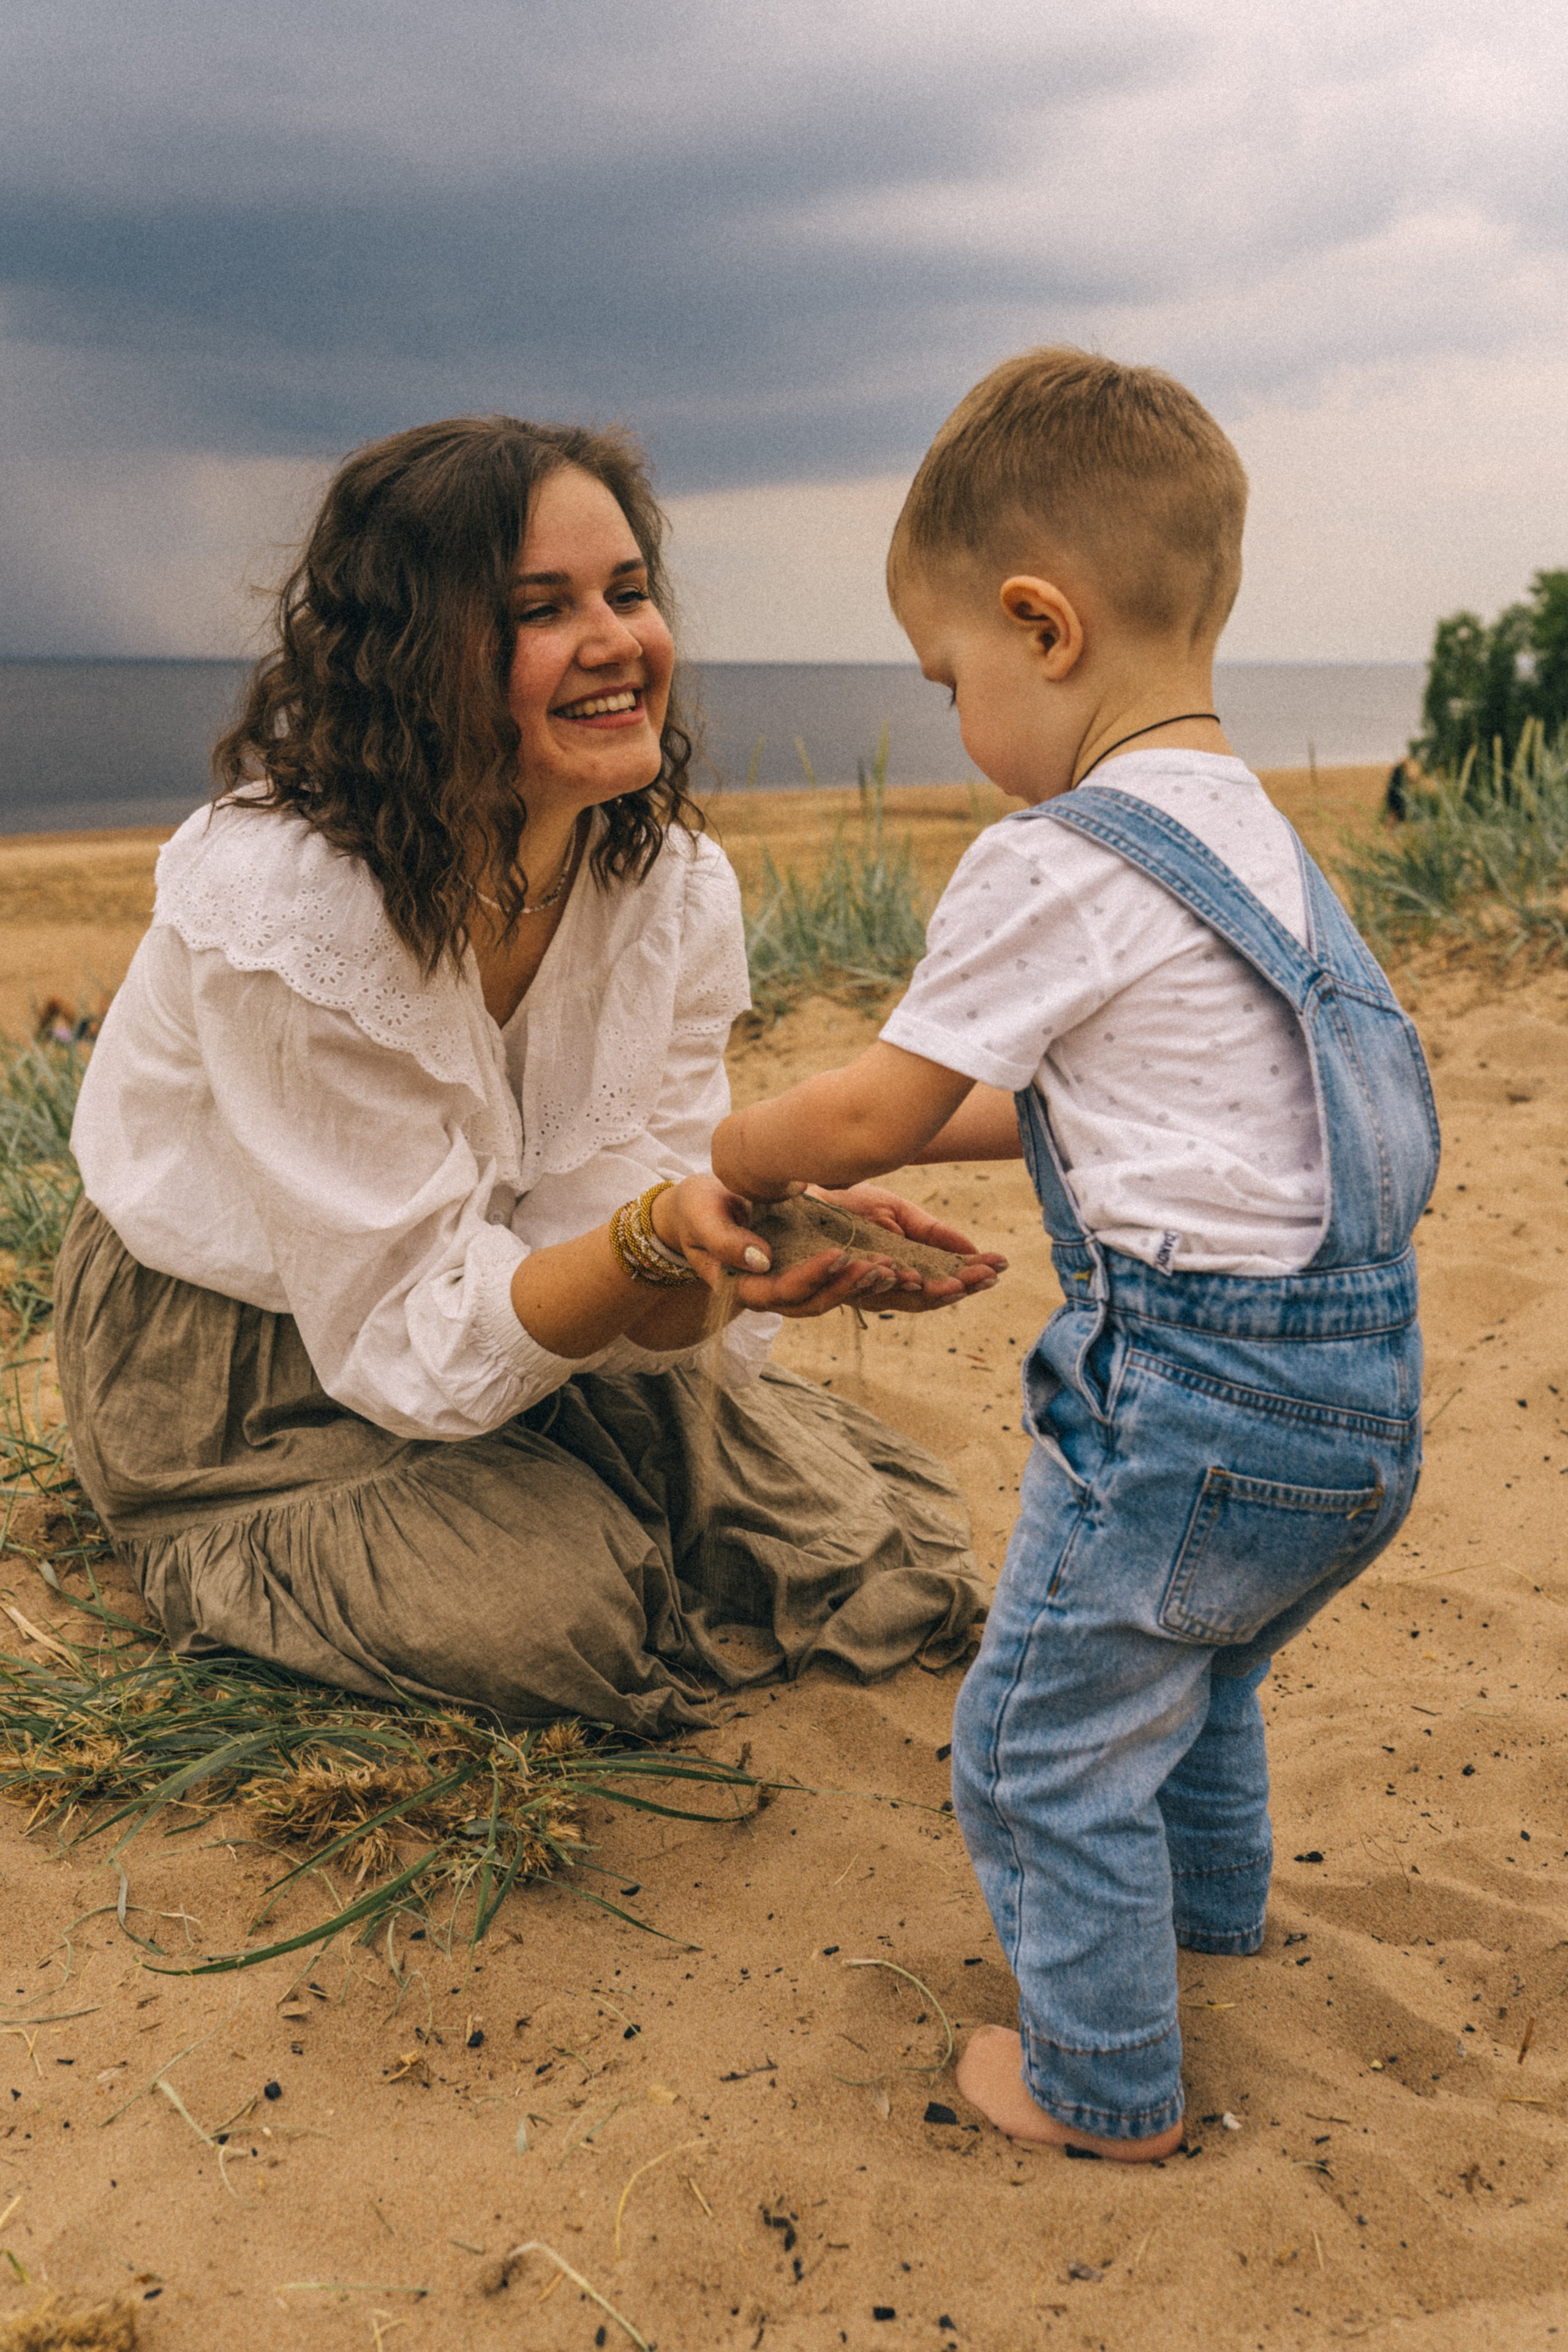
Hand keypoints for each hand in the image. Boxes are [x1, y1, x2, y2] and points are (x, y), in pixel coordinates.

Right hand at [656, 1174, 908, 1320]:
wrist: (699, 1206)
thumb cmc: (696, 1207)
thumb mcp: (702, 1216)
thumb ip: (725, 1240)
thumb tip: (761, 1259)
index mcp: (740, 1285)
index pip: (780, 1291)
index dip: (810, 1276)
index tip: (838, 1252)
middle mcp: (766, 1291)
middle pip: (810, 1303)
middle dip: (844, 1286)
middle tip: (877, 1266)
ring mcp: (784, 1283)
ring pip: (825, 1296)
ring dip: (857, 1286)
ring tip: (888, 1268)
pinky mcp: (798, 1270)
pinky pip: (830, 1281)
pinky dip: (855, 1275)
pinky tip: (883, 1263)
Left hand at [806, 1184, 1006, 1313]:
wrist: (806, 1191)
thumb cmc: (852, 1204)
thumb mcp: (901, 1213)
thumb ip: (934, 1233)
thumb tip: (973, 1250)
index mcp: (904, 1270)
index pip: (944, 1279)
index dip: (972, 1275)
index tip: (999, 1265)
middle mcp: (885, 1286)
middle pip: (929, 1296)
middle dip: (960, 1287)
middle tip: (986, 1278)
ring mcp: (862, 1288)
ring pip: (902, 1298)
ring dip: (931, 1290)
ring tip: (957, 1283)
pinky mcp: (836, 1282)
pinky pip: (865, 1287)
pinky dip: (889, 1282)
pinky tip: (910, 1275)